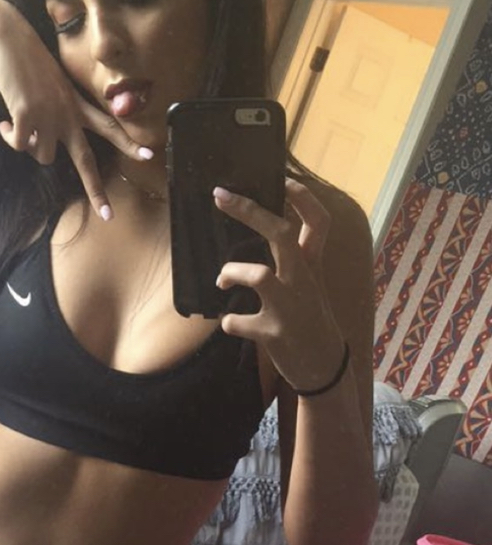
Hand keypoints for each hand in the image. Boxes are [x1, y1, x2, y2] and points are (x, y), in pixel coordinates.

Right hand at [0, 0, 149, 218]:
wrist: (7, 36)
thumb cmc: (26, 59)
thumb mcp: (52, 83)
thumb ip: (57, 110)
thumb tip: (43, 142)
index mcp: (76, 104)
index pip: (110, 126)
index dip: (129, 142)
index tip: (149, 156)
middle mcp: (67, 113)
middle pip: (87, 160)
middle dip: (97, 191)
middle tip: (108, 216)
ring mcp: (48, 116)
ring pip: (45, 157)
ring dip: (30, 148)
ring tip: (17, 126)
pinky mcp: (26, 115)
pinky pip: (19, 146)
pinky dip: (8, 138)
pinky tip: (2, 124)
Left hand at [213, 178, 346, 391]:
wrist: (324, 367)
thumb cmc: (310, 318)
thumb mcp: (310, 284)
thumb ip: (292, 258)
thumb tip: (262, 226)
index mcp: (311, 265)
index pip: (318, 221)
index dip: (302, 196)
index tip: (282, 177)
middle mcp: (303, 281)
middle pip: (279, 233)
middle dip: (248, 211)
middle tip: (220, 196)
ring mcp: (289, 307)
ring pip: (257, 275)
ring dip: (231, 273)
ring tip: (223, 282)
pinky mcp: (273, 334)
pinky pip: (238, 321)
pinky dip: (229, 321)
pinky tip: (232, 323)